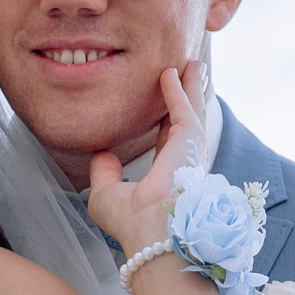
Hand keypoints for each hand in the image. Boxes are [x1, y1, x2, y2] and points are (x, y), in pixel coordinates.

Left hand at [83, 60, 214, 260]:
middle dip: (188, 95)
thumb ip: (104, 171)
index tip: (165, 101)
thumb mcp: (105, 193)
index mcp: (166, 175)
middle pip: (187, 119)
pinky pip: (184, 109)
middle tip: (188, 71)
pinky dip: (177, 90)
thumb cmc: (129, 222)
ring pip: (192, 110)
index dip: (167, 117)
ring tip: (191, 63)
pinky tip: (170, 72)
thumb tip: (101, 153)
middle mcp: (182, 163)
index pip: (168, 139)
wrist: (147, 230)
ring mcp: (189, 153)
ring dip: (191, 85)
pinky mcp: (190, 143)